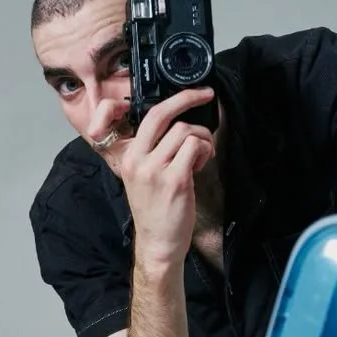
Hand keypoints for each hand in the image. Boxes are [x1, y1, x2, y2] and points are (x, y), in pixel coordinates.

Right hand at [89, 88, 215, 269]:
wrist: (158, 243)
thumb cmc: (155, 212)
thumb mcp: (144, 178)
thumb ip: (155, 152)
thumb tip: (181, 125)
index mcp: (130, 157)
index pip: (149, 116)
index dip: (175, 100)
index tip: (194, 93)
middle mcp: (139, 160)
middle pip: (163, 114)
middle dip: (189, 98)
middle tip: (207, 95)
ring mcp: (156, 170)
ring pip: (185, 131)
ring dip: (201, 138)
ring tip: (201, 156)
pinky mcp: (175, 180)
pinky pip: (195, 148)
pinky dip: (204, 151)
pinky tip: (201, 164)